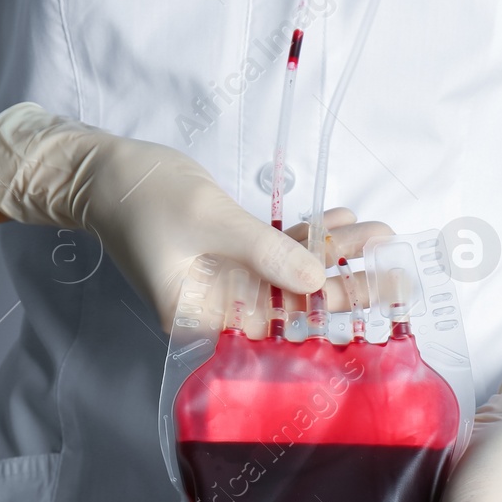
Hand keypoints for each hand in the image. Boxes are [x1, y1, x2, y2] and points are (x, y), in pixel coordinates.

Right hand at [0, 104, 382, 326]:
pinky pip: (277, 250)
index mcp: (204, 317)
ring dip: (335, 254)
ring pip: (291, 274)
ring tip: (381, 236)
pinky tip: (344, 221)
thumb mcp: (213, 223)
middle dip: (346, 286)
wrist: (103, 171)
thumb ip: (267, 255)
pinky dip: (307, 236)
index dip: (329, 320)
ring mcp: (225, 279)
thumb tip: (318, 282)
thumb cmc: (145, 198)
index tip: (376, 310)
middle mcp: (218, 307)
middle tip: (398, 277)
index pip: (277, 330)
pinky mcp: (229, 252)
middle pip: (293, 304)